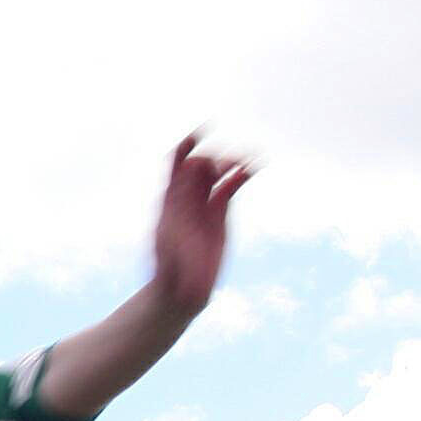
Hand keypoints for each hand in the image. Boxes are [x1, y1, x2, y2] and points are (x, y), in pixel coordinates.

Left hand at [152, 132, 252, 315]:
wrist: (180, 289)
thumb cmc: (169, 270)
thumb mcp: (170, 246)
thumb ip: (179, 226)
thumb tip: (183, 222)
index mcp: (169, 199)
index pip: (176, 163)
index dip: (187, 145)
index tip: (201, 132)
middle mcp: (186, 197)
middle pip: (200, 164)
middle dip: (214, 158)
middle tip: (225, 168)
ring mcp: (203, 203)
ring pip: (218, 173)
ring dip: (231, 162)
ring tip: (246, 161)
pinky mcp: (219, 212)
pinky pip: (229, 188)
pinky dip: (240, 176)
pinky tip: (251, 169)